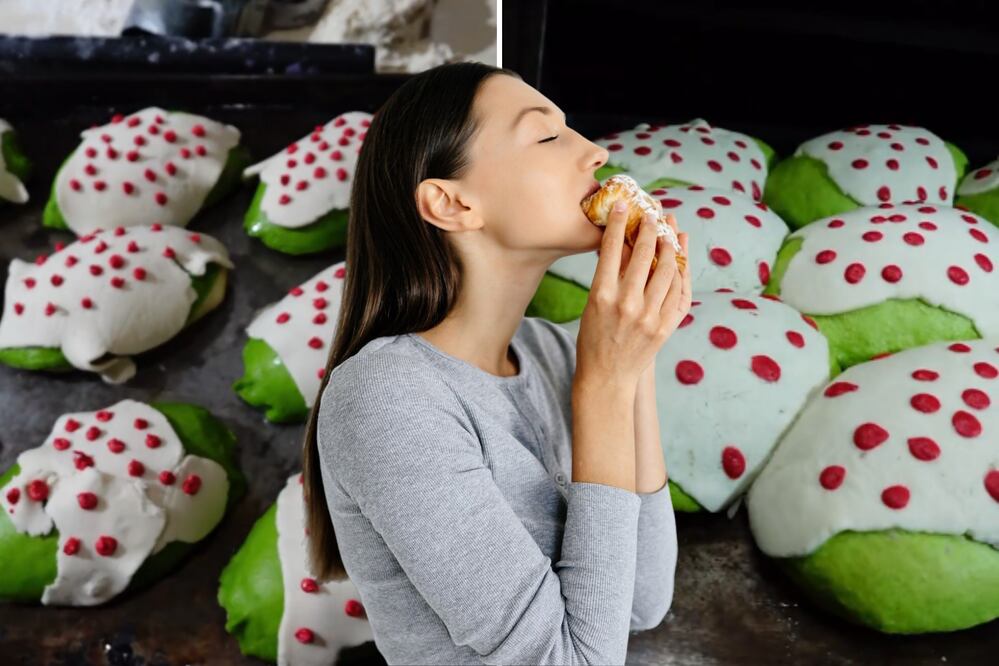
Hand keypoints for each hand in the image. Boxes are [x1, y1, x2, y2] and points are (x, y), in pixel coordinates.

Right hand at [574, 201, 691, 387]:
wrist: (607, 378)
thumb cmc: (593, 339)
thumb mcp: (592, 304)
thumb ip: (608, 275)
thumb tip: (624, 242)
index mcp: (602, 295)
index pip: (613, 248)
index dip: (620, 222)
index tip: (625, 205)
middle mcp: (627, 304)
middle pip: (645, 254)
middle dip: (651, 228)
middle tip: (654, 213)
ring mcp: (650, 317)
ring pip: (668, 270)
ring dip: (671, 245)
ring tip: (671, 230)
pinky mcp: (666, 327)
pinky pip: (680, 293)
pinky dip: (682, 272)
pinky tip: (681, 257)